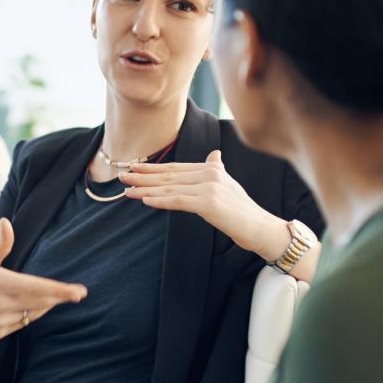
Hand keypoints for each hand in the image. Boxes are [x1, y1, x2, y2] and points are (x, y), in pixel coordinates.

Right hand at [0, 218, 86, 344]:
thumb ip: (0, 244)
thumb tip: (6, 221)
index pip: (36, 287)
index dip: (59, 290)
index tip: (78, 292)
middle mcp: (0, 303)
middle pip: (41, 302)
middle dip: (61, 297)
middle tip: (79, 293)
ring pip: (34, 313)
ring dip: (45, 304)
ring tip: (48, 295)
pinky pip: (23, 322)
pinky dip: (29, 313)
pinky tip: (24, 305)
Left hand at [120, 150, 285, 256]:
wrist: (260, 227)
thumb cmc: (243, 212)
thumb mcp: (229, 186)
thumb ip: (218, 170)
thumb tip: (214, 154)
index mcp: (212, 168)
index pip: (176, 168)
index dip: (153, 168)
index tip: (134, 168)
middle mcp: (210, 173)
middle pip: (169, 175)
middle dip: (143, 176)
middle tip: (122, 176)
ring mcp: (210, 187)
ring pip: (170, 188)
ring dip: (145, 189)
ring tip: (127, 190)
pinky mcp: (209, 203)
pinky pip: (179, 201)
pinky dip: (160, 200)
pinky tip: (145, 200)